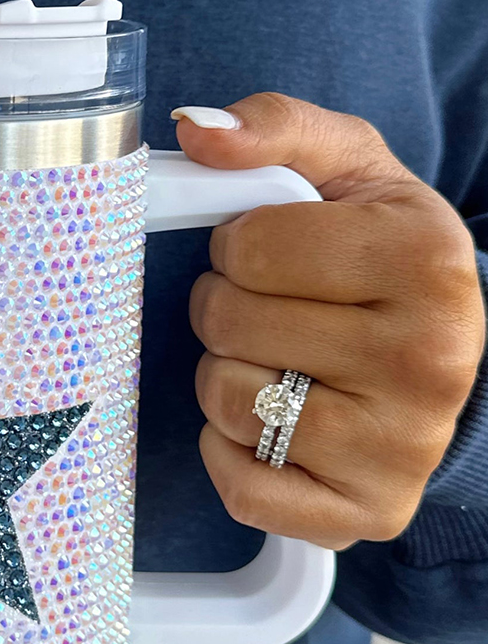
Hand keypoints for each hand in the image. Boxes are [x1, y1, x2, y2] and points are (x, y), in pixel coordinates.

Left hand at [173, 94, 485, 550]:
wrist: (447, 355)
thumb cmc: (384, 259)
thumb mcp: (351, 171)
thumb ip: (276, 130)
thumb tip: (196, 132)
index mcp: (426, 259)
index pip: (248, 246)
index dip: (238, 247)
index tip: (271, 256)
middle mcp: (429, 359)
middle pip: (230, 324)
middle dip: (226, 311)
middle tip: (268, 312)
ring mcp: (401, 446)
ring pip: (229, 404)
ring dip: (225, 379)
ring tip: (275, 364)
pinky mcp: (367, 512)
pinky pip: (241, 488)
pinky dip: (230, 455)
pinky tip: (271, 426)